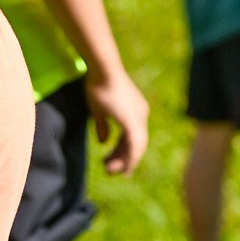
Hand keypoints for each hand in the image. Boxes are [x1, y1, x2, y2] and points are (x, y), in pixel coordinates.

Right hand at [85, 59, 148, 176]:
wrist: (103, 69)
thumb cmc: (99, 83)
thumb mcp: (100, 108)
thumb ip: (103, 126)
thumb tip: (103, 142)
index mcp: (135, 111)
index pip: (132, 137)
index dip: (123, 151)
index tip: (112, 161)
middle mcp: (140, 115)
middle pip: (136, 144)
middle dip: (123, 159)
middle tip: (110, 170)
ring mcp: (138, 118)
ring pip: (136, 148)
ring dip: (123, 162)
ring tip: (109, 170)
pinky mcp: (132, 122)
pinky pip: (133, 147)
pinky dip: (127, 159)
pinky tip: (119, 167)